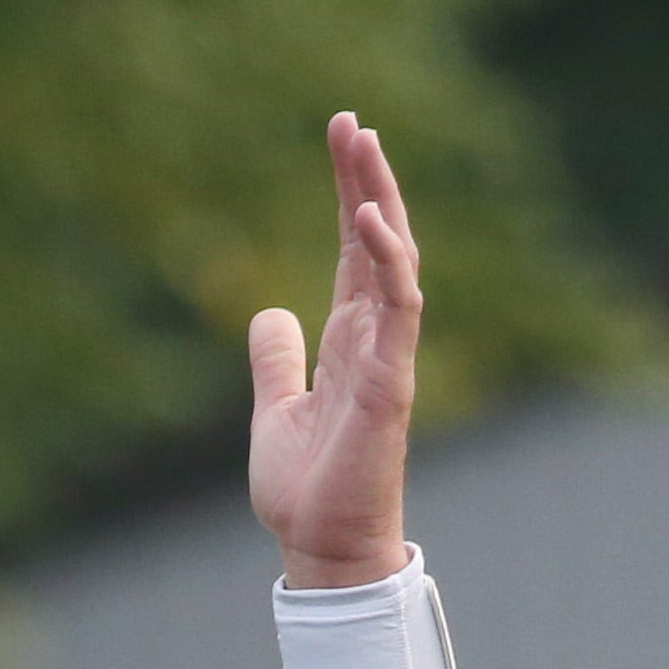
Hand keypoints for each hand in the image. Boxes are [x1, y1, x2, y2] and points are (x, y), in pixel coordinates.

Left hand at [247, 114, 422, 592]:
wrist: (320, 548)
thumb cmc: (307, 491)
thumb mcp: (274, 410)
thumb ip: (276, 360)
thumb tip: (269, 312)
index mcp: (350, 341)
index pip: (354, 250)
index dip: (349, 191)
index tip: (342, 136)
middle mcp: (376, 339)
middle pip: (378, 240)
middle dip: (366, 178)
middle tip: (351, 120)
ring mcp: (389, 357)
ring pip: (396, 261)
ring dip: (382, 201)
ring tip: (364, 146)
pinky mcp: (391, 382)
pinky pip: (400, 308)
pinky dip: (389, 261)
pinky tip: (369, 218)